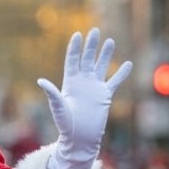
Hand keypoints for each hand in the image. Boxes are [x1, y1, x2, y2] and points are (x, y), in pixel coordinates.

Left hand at [38, 29, 131, 168]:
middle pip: (87, 59)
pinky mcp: (105, 96)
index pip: (72, 61)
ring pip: (101, 66)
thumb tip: (40, 81)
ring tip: (109, 40)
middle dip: (91, 45)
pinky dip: (122, 73)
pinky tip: (128, 63)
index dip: (75, 48)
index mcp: (69, 82)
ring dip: (105, 54)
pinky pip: (115, 81)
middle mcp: (82, 82)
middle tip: (95, 30)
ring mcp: (94, 88)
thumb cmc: (66, 125)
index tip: (77, 34)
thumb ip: (52, 93)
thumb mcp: (58, 107)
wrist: (80, 138)